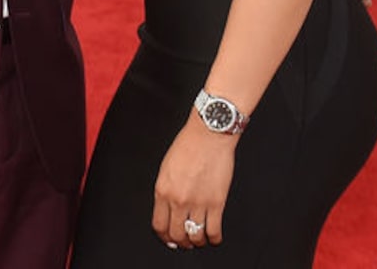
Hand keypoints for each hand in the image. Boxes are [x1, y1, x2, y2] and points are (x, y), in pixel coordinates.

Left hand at [152, 114, 236, 249]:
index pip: (159, 225)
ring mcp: (198, 203)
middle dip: (181, 242)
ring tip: (200, 238)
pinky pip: (213, 231)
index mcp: (162, 190)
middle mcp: (178, 200)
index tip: (169, 238)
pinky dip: (214, 238)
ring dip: (197, 242)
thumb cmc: (189, 144)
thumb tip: (168, 209)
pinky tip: (214, 236)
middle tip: (185, 241)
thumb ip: (166, 189)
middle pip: (177, 235)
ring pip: (195, 237)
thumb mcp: (167, 167)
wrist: (208, 133)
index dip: (165, 236)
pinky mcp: (216, 203)